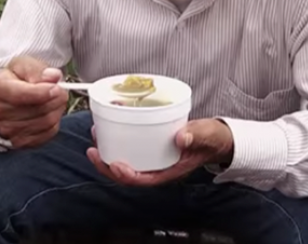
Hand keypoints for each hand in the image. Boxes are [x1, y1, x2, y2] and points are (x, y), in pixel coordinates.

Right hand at [0, 56, 68, 148]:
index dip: (42, 92)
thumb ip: (37, 69)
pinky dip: (54, 122)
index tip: (56, 87)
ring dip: (57, 109)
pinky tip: (49, 112)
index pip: (20, 94)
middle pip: (37, 109)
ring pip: (46, 122)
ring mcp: (6, 130)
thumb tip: (53, 76)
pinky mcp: (19, 142)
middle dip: (56, 98)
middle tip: (60, 89)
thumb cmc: (13, 80)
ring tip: (53, 99)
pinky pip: (48, 133)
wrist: (3, 98)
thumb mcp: (22, 65)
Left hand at [87, 118, 233, 186]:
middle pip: (127, 174)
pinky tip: (110, 128)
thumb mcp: (205, 135)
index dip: (126, 176)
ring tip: (96, 137)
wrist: (214, 138)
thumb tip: (181, 137)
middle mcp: (158, 167)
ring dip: (108, 153)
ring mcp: (152, 159)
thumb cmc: (210, 139)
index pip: (144, 180)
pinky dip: (117, 142)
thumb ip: (195, 135)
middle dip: (107, 166)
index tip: (114, 166)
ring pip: (125, 162)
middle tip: (93, 152)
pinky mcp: (150, 148)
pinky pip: (130, 150)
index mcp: (170, 170)